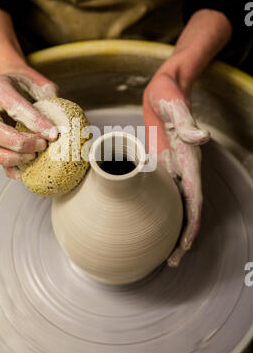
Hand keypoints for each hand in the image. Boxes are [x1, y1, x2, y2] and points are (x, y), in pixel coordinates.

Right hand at [0, 66, 58, 178]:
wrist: (13, 86)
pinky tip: (28, 170)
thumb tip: (64, 123)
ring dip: (11, 158)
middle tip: (43, 145)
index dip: (35, 122)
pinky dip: (10, 169)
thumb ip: (51, 100)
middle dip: (20, 143)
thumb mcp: (41, 85)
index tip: (54, 134)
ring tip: (34, 157)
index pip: (14, 106)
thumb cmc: (29, 86)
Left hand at [143, 72, 208, 266]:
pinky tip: (153, 224)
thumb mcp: (176, 105)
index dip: (191, 225)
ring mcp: (173, 168)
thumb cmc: (170, 96)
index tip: (183, 246)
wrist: (164, 90)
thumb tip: (201, 139)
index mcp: (189, 160)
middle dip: (181, 238)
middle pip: (186, 211)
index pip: (193, 199)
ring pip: (176, 206)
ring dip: (172, 231)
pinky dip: (162, 212)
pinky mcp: (161, 164)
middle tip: (171, 262)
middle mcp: (184, 169)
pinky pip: (164, 193)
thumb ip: (187, 124)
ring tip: (164, 253)